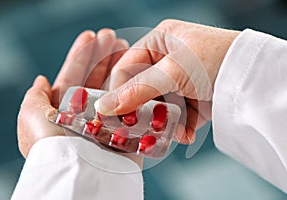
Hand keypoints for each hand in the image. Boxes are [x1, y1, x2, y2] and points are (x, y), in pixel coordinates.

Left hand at [17, 29, 129, 157]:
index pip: (72, 76)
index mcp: (63, 111)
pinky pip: (130, 102)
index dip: (80, 55)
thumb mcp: (30, 119)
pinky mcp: (124, 128)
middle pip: (95, 78)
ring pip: (113, 87)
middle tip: (111, 36)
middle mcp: (85, 115)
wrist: (81, 175)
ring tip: (125, 45)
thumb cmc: (54, 147)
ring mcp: (106, 120)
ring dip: (118, 65)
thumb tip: (41, 81)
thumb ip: (34, 98)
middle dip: (102, 55)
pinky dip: (134, 85)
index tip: (90, 36)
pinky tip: (138, 68)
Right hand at [96, 20, 239, 143]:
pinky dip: (178, 129)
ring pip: (157, 107)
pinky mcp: (193, 101)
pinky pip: (176, 117)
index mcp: (159, 42)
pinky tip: (184, 134)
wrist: (255, 78)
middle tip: (136, 129)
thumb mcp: (173, 72)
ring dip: (160, 123)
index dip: (117, 91)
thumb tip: (104, 106)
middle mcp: (167, 61)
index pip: (126, 68)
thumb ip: (137, 90)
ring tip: (163, 134)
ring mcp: (180, 82)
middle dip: (141, 112)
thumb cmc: (216, 59)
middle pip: (141, 90)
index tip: (112, 114)